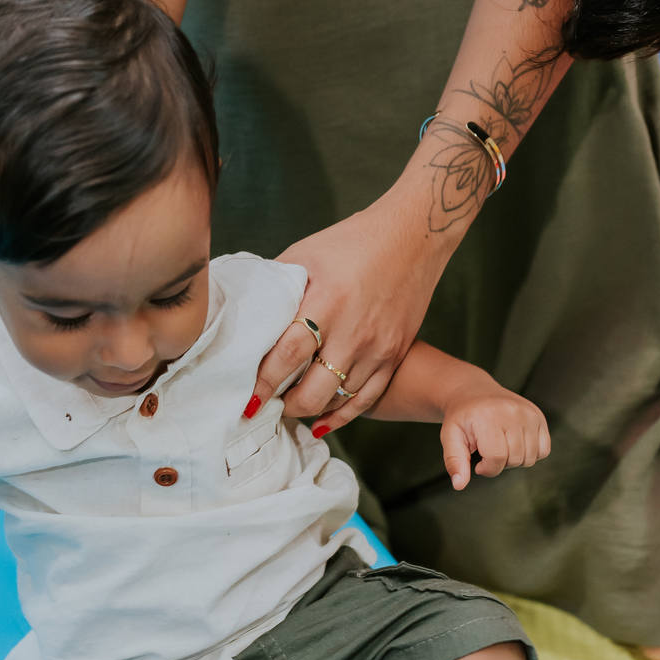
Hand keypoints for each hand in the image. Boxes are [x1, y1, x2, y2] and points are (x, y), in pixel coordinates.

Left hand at [247, 201, 445, 429]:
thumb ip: (277, 288)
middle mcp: (354, 332)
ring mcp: (378, 348)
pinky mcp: (395, 355)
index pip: (287, 356)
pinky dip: (341, 416)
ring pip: (338, 400)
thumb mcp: (305, 254)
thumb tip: (248, 317)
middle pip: (313, 391)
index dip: (263, 383)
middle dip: (284, 406)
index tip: (248, 399)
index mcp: (326, 303)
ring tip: (289, 408)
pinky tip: (321, 422)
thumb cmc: (352, 242)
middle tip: (266, 406)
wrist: (412, 237)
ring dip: (309, 410)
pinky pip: (366, 399)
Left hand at [440, 387, 549, 490]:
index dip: (487, 469)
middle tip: (488, 451)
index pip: (497, 458)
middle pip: (515, 459)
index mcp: (488, 417)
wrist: (474, 392)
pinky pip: (544, 450)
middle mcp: (513, 412)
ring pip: (530, 458)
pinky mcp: (539, 416)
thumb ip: (454, 462)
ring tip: (500, 445)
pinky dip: (531, 454)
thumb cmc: (462, 418)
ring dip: (514, 460)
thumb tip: (459, 485)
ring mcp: (529, 413)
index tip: (478, 463)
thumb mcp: (450, 437)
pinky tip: (514, 444)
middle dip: (500, 464)